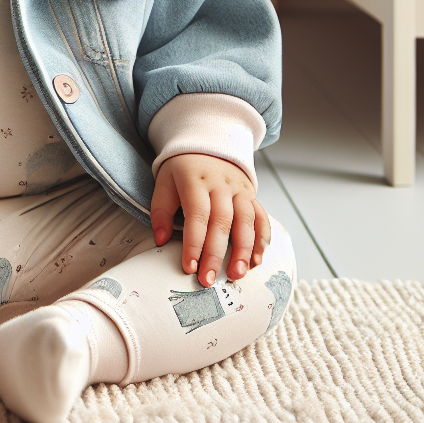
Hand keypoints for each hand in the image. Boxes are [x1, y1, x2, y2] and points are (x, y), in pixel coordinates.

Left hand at [150, 153, 269, 286]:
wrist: (207, 143)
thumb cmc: (182, 169)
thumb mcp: (164, 182)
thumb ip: (161, 210)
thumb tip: (161, 240)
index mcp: (196, 180)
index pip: (197, 215)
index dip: (194, 243)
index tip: (189, 267)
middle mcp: (221, 184)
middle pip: (222, 222)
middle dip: (216, 254)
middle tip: (209, 279)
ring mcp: (240, 189)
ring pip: (246, 221)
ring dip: (243, 251)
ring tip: (236, 275)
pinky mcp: (252, 195)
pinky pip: (261, 218)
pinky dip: (262, 240)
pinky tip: (256, 261)